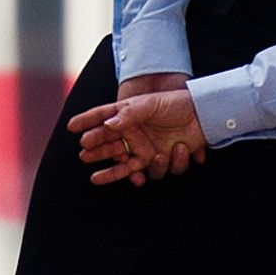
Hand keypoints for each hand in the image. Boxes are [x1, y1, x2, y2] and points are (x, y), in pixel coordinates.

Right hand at [68, 74, 207, 185]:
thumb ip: (129, 115)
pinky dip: (170, 163)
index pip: (102, 118)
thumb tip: (108, 124)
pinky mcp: (162, 161)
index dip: (86, 122)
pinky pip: (158, 171)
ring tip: (158, 154)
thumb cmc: (176, 103)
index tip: (71, 127)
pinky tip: (180, 149)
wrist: (204, 114)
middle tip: (85, 155)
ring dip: (139, 166)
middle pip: (109, 148)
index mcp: (128, 117)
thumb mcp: (151, 104)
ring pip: (130, 168)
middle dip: (97, 153)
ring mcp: (147, 150)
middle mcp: (134, 135)